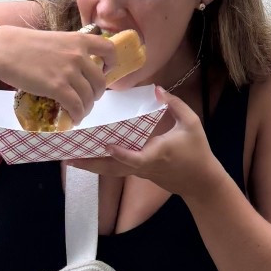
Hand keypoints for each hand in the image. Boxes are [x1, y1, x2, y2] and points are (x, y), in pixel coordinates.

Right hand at [0, 26, 113, 127]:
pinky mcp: (57, 87)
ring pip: (89, 97)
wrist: (5, 49)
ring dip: (86, 108)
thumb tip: (79, 66)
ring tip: (78, 112)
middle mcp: (79, 55)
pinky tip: (72, 119)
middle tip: (88, 99)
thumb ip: (71, 50)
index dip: (112, 64)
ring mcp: (69, 72)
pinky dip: (77, 115)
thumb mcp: (56, 39)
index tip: (106, 72)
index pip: (109, 50)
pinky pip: (76, 106)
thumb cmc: (25, 44)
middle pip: (100, 81)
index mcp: (79, 39)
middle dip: (97, 94)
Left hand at [74, 90, 218, 200]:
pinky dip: (103, 165)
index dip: (119, 153)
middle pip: (113, 169)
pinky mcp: (141, 175)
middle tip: (69, 158)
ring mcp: (141, 173)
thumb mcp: (191, 124)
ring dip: (92, 166)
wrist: (201, 182)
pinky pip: (118, 170)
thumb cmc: (197, 151)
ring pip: (112, 171)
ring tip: (72, 159)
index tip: (106, 145)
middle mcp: (144, 166)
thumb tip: (156, 89)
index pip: (133, 157)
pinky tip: (91, 158)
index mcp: (156, 154)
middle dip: (91, 164)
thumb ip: (174, 105)